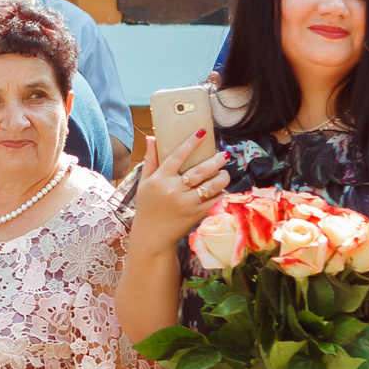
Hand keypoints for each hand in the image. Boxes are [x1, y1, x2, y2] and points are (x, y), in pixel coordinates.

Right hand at [129, 133, 231, 251]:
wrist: (152, 236)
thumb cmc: (148, 206)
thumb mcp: (144, 183)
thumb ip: (150, 160)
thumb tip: (151, 138)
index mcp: (160, 179)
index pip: (177, 156)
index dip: (190, 143)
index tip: (202, 132)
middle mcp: (173, 190)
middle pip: (200, 170)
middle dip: (216, 160)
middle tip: (224, 155)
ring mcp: (186, 203)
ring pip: (212, 186)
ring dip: (222, 177)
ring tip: (224, 173)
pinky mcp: (196, 215)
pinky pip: (215, 201)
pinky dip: (222, 194)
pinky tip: (222, 190)